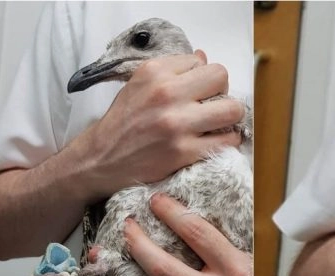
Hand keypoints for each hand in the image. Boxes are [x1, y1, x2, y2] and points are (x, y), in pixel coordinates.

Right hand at [75, 50, 245, 200]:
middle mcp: (166, 94)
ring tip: (217, 123)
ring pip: (232, 110)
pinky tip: (215, 141)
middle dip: (221, 91)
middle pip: (221, 77)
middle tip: (211, 105)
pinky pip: (227, 141)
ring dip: (229, 117)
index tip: (194, 91)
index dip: (201, 77)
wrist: (101, 159)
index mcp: (155, 72)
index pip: (201, 61)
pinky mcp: (185, 151)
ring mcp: (177, 124)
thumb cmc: (124, 121)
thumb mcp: (140, 85)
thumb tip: (203, 57)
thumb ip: (172, 70)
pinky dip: (227, 141)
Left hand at [122, 193, 252, 275]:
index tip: (157, 201)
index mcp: (238, 271)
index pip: (197, 235)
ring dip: (139, 271)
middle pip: (163, 267)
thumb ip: (240, 246)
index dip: (173, 214)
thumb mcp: (265, 265)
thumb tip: (213, 219)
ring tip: (128, 252)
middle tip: (128, 225)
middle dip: (139, 243)